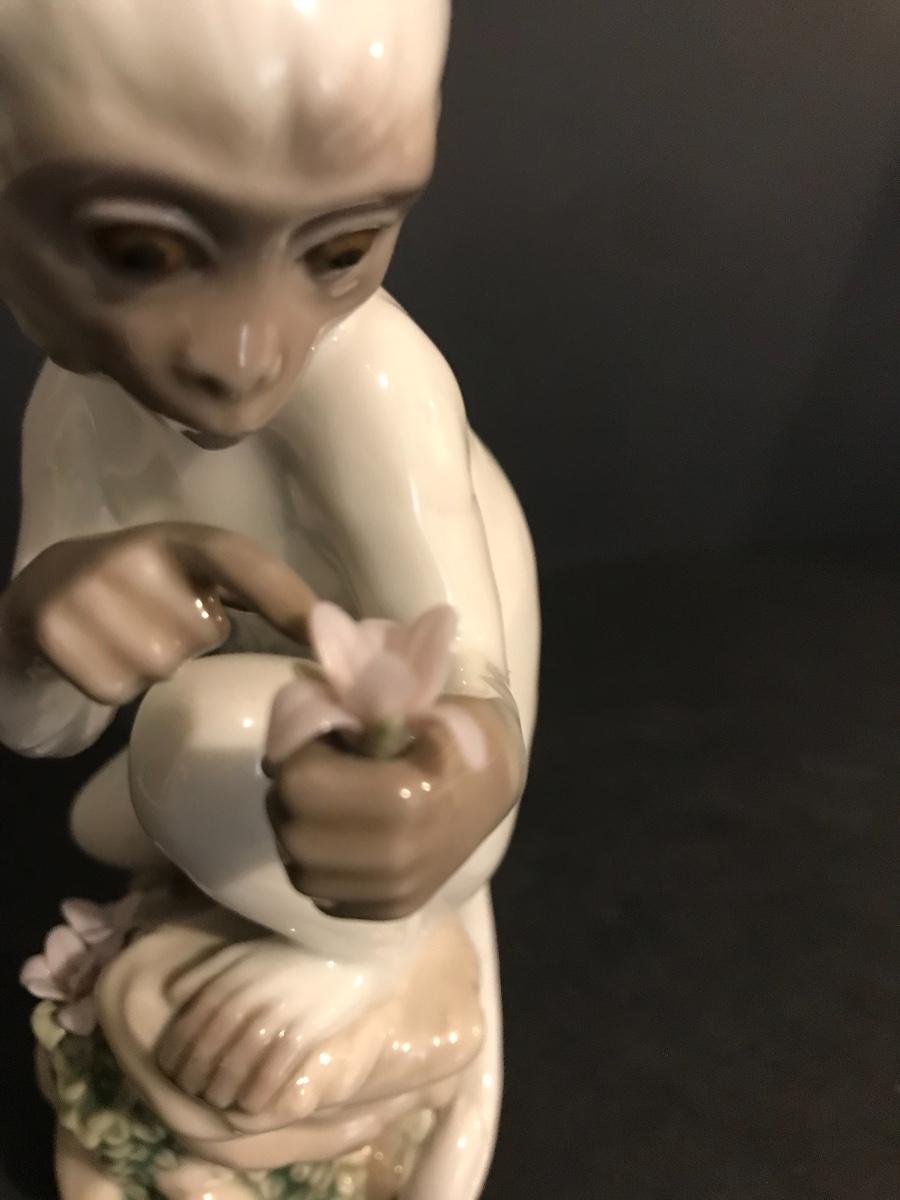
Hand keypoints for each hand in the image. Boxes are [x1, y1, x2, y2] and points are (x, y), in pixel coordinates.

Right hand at [0, 522, 315, 704]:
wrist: (42, 594)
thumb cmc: (142, 591)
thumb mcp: (190, 573)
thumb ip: (253, 589)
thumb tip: (328, 627)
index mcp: (177, 537)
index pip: (238, 558)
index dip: (282, 593)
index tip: (318, 631)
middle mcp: (132, 552)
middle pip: (201, 637)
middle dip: (188, 643)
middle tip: (155, 622)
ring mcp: (87, 588)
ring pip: (160, 667)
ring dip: (149, 667)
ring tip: (124, 637)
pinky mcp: (52, 628)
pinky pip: (114, 688)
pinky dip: (112, 685)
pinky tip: (95, 654)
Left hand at [155, 935, 386, 1114]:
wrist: (349, 948)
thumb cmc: (290, 952)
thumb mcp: (243, 951)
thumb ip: (207, 971)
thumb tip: (172, 994)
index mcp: (230, 978)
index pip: (190, 1025)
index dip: (175, 1054)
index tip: (171, 1072)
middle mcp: (249, 999)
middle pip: (209, 1051)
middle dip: (194, 1078)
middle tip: (193, 1093)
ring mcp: (278, 1017)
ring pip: (236, 1067)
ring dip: (222, 1091)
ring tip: (220, 1101)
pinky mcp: (306, 1033)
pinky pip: (272, 1073)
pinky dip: (256, 1094)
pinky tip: (251, 1103)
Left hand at [267, 696, 522, 921]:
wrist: (493, 782)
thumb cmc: (450, 734)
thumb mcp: (406, 708)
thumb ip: (349, 717)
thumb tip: (295, 723)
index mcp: (403, 799)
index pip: (300, 783)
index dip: (295, 755)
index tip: (316, 742)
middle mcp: (396, 857)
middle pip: (292, 832)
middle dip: (290, 797)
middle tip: (311, 772)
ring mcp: (395, 891)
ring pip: (300, 870)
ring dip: (299, 834)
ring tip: (323, 805)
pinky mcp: (392, 910)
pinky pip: (322, 896)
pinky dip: (319, 866)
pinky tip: (339, 836)